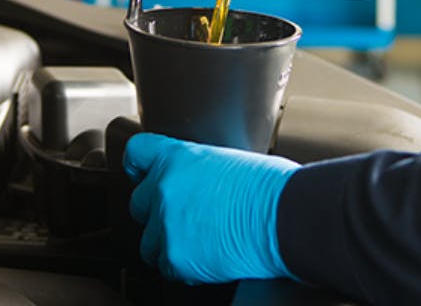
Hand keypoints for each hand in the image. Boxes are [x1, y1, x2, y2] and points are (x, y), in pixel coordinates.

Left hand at [124, 133, 299, 283]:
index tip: (142, 175)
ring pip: (148, 241)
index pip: (135, 153)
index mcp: (177, 157)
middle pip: (138, 204)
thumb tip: (201, 182)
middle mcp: (164, 188)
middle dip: (158, 213)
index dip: (139, 166)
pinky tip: (207, 257)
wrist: (284, 216)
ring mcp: (166, 224)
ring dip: (167, 243)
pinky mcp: (175, 257)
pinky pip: (166, 267)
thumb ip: (200, 170)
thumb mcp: (229, 160)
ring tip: (199, 242)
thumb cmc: (271, 187)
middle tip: (188, 218)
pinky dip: (183, 266)